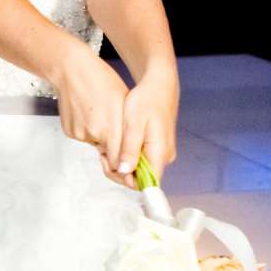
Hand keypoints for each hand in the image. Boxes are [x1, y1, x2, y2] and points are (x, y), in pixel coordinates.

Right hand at [49, 44, 131, 181]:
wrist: (72, 69)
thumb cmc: (101, 81)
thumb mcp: (125, 104)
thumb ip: (130, 132)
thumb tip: (135, 154)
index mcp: (111, 128)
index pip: (121, 164)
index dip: (128, 170)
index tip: (134, 172)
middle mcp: (93, 135)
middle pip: (109, 158)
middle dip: (117, 155)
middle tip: (122, 143)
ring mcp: (79, 134)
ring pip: (98, 147)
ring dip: (104, 139)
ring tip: (104, 116)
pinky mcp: (70, 132)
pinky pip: (86, 138)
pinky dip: (91, 132)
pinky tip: (92, 114)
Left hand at [119, 70, 179, 186]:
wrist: (160, 85)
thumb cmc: (147, 100)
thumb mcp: (133, 124)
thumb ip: (130, 149)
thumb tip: (125, 172)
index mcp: (159, 153)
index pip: (147, 184)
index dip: (127, 181)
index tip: (112, 167)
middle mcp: (165, 157)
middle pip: (142, 179)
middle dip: (121, 171)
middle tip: (105, 154)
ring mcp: (163, 152)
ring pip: (141, 170)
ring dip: (123, 163)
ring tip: (110, 146)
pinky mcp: (159, 147)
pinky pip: (143, 160)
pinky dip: (129, 155)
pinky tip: (119, 143)